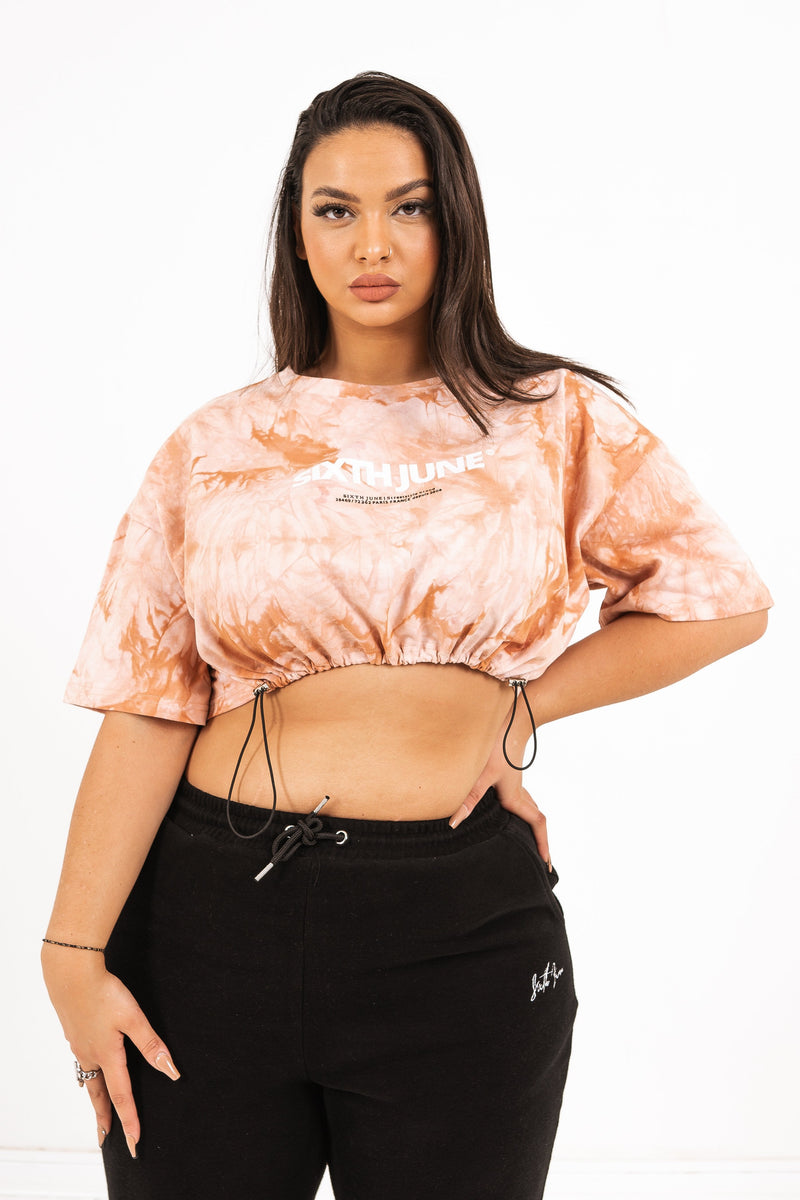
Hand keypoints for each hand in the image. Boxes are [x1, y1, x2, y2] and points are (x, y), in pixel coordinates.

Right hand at [41, 945, 179, 1156]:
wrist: (71, 974)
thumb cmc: (103, 993)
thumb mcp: (133, 1018)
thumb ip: (151, 1045)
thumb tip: (171, 1072)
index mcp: (108, 1056)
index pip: (121, 1096)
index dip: (130, 1120)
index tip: (134, 1142)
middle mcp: (90, 1056)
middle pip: (99, 1095)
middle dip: (104, 1119)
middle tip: (106, 1139)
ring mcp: (79, 1045)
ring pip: (89, 1080)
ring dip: (95, 1099)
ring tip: (99, 1111)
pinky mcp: (74, 1033)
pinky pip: (82, 1064)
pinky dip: (87, 1077)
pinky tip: (88, 1071)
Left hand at [448, 711, 550, 868]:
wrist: (510, 717)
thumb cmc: (496, 744)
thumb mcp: (480, 774)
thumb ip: (468, 799)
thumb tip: (454, 824)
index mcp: (516, 796)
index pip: (536, 823)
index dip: (542, 844)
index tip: (546, 863)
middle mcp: (519, 791)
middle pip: (536, 819)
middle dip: (540, 840)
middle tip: (542, 859)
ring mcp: (516, 782)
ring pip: (529, 808)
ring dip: (532, 825)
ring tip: (528, 840)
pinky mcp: (509, 774)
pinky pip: (521, 798)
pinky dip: (521, 810)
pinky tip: (508, 810)